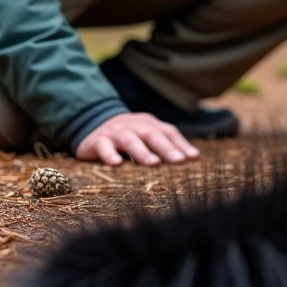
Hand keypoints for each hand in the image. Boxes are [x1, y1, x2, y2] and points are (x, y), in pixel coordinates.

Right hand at [74, 112, 200, 165]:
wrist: (91, 121)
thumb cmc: (129, 134)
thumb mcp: (147, 135)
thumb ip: (167, 144)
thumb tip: (194, 157)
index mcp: (148, 124)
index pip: (167, 132)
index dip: (180, 144)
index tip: (193, 157)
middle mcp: (134, 126)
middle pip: (151, 135)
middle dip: (166, 148)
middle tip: (179, 161)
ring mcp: (115, 133)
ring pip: (130, 140)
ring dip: (142, 152)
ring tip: (154, 164)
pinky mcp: (97, 141)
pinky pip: (103, 147)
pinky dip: (110, 155)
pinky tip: (116, 165)